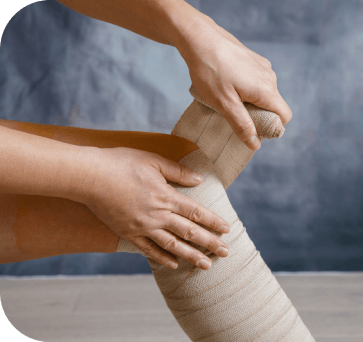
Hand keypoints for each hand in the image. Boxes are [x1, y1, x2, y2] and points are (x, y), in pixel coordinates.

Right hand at [81, 147, 229, 269]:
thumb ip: (177, 172)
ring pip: (173, 246)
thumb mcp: (153, 161)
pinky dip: (162, 258)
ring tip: (206, 265)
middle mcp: (158, 216)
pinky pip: (148, 250)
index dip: (213, 222)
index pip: (196, 212)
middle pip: (189, 233)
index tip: (227, 230)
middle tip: (226, 253)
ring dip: (191, 256)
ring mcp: (143, 227)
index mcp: (166, 197)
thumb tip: (199, 180)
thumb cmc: (121, 164)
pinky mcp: (128, 233)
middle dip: (210, 243)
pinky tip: (173, 265)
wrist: (90, 176)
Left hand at [178, 14, 292, 149]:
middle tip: (233, 116)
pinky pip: (256, 83)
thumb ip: (242, 125)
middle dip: (257, 116)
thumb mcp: (224, 104)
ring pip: (263, 94)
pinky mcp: (253, 61)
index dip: (272, 128)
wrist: (200, 39)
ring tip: (226, 100)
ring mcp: (262, 67)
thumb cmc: (210, 72)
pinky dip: (245, 90)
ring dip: (249, 103)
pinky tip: (226, 87)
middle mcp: (270, 77)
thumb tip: (255, 144)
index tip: (252, 130)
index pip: (284, 116)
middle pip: (273, 106)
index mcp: (266, 90)